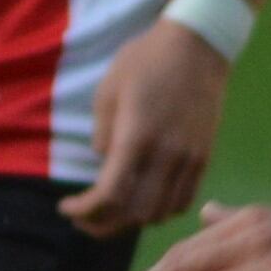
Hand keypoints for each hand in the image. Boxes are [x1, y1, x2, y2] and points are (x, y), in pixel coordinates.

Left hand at [58, 20, 226, 236]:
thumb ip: (103, 135)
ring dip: (131, 221)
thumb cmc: (145, 61)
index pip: (110, 195)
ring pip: (160, 213)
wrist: (198, 46)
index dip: (84, 210)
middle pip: (134, 214)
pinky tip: (143, 203)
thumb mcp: (108, 91)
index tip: (66, 208)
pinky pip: (183, 201)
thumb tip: (104, 164)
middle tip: (82, 218)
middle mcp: (166, 156)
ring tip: (110, 213)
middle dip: (102, 224)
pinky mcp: (204, 158)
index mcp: (137, 137)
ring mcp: (189, 159)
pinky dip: (160, 212)